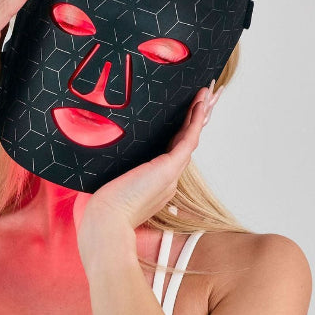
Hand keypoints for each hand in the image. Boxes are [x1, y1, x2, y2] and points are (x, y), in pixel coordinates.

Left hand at [79, 80, 225, 234]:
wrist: (108, 222)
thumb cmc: (104, 208)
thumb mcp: (113, 183)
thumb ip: (118, 172)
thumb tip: (104, 157)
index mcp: (157, 182)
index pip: (173, 150)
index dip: (182, 130)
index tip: (189, 114)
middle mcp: (168, 177)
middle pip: (187, 141)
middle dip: (199, 118)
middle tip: (210, 97)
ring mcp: (171, 173)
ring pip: (192, 137)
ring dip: (201, 114)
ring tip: (210, 92)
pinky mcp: (169, 168)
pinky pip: (188, 139)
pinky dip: (195, 120)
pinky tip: (200, 103)